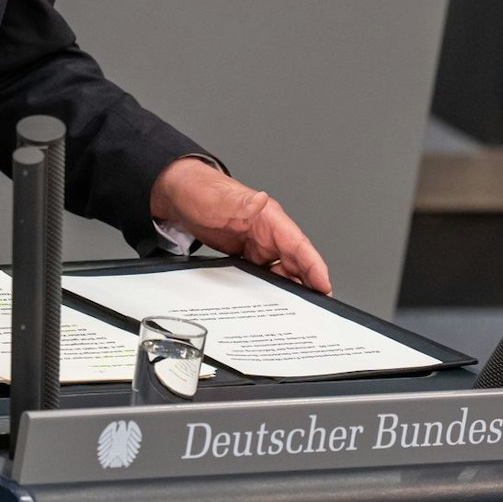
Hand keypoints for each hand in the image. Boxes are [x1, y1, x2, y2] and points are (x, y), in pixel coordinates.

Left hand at [148, 158, 331, 294]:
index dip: (314, 266)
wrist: (178, 194)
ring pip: (281, 270)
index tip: (324, 286)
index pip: (299, 244)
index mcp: (269, 218)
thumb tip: (262, 199)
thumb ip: (242, 202)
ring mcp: (257, 243)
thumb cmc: (200, 190)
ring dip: (290, 288)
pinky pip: (263, 272)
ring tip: (297, 311)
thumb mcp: (220, 198)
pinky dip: (270, 287)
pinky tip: (270, 302)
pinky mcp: (245, 253)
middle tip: (317, 309)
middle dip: (308, 283)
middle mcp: (268, 232)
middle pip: (295, 261)